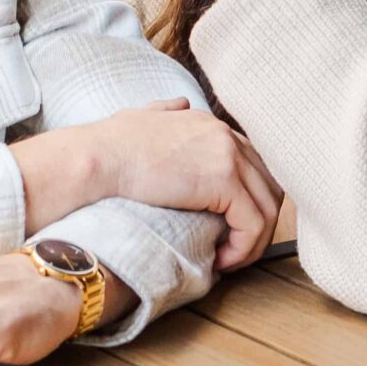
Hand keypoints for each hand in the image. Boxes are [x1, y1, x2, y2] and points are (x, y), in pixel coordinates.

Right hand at [85, 100, 280, 271]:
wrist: (98, 157)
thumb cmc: (108, 144)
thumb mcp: (143, 116)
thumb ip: (166, 111)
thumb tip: (180, 104)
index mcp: (210, 124)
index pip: (252, 165)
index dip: (247, 200)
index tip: (228, 228)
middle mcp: (226, 135)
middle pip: (268, 185)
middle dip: (260, 221)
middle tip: (236, 249)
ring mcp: (228, 155)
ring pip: (267, 207)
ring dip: (254, 241)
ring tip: (229, 260)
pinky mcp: (224, 181)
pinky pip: (253, 224)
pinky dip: (244, 248)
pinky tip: (221, 260)